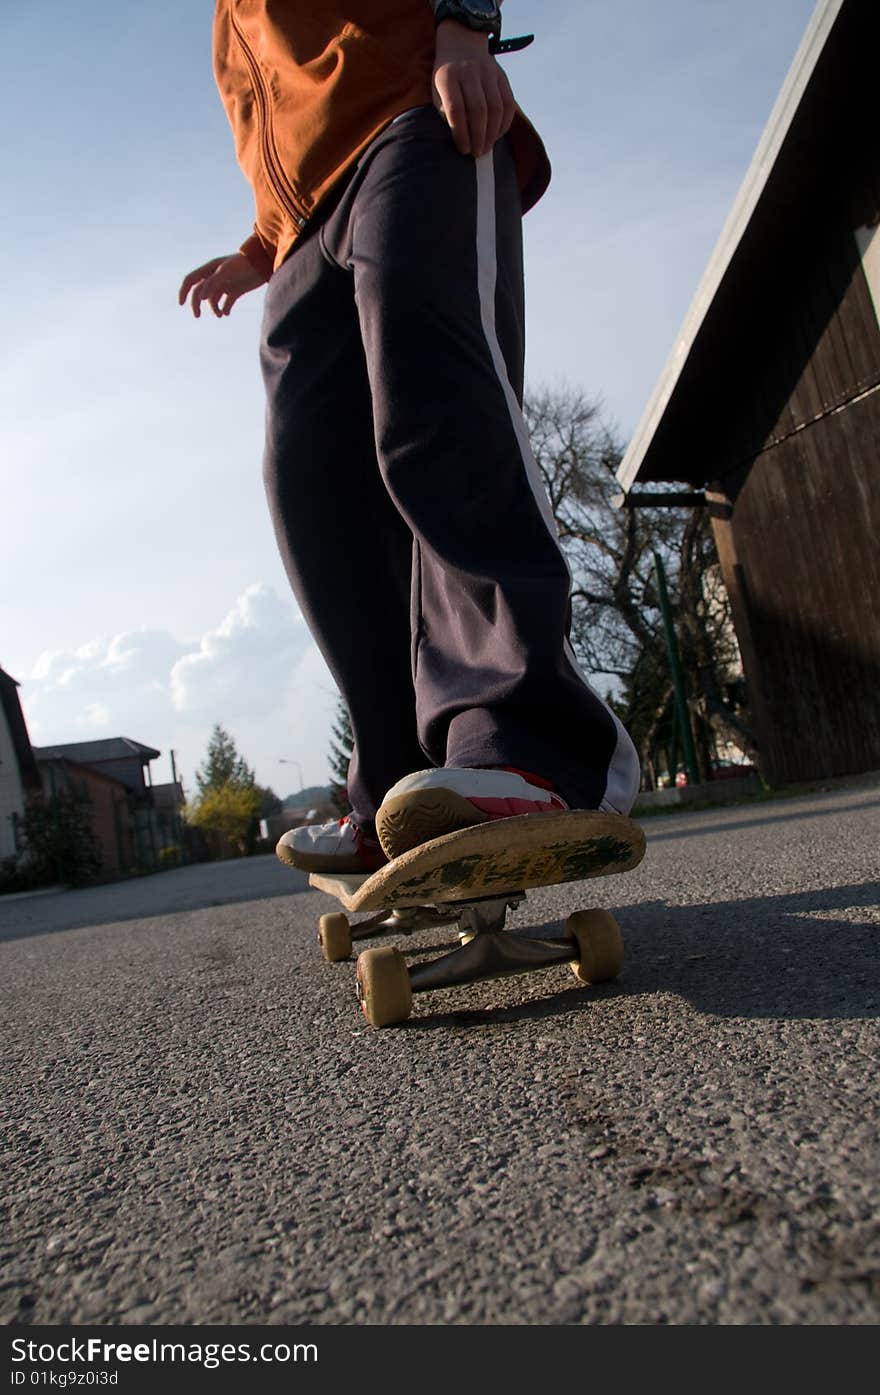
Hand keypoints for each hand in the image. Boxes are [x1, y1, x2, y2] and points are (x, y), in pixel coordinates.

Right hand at [177, 252, 267, 317]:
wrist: (262, 264)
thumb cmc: (243, 264)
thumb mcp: (225, 272)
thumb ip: (212, 283)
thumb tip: (199, 298)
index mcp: (209, 270)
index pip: (190, 280)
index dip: (183, 291)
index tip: (181, 304)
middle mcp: (215, 277)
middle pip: (199, 293)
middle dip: (196, 304)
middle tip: (197, 316)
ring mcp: (225, 284)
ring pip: (213, 300)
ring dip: (213, 308)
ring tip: (219, 314)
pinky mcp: (236, 291)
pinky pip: (226, 303)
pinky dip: (225, 309)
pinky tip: (226, 313)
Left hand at [432, 20, 515, 157]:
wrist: (461, 42)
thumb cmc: (446, 76)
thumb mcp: (437, 90)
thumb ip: (445, 111)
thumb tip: (460, 138)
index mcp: (448, 76)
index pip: (456, 109)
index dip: (461, 133)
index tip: (463, 149)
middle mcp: (469, 72)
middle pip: (478, 110)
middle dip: (478, 137)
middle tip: (477, 153)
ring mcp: (488, 72)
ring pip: (496, 108)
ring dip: (492, 133)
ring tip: (486, 147)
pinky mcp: (502, 75)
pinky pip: (508, 103)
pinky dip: (504, 123)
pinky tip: (497, 134)